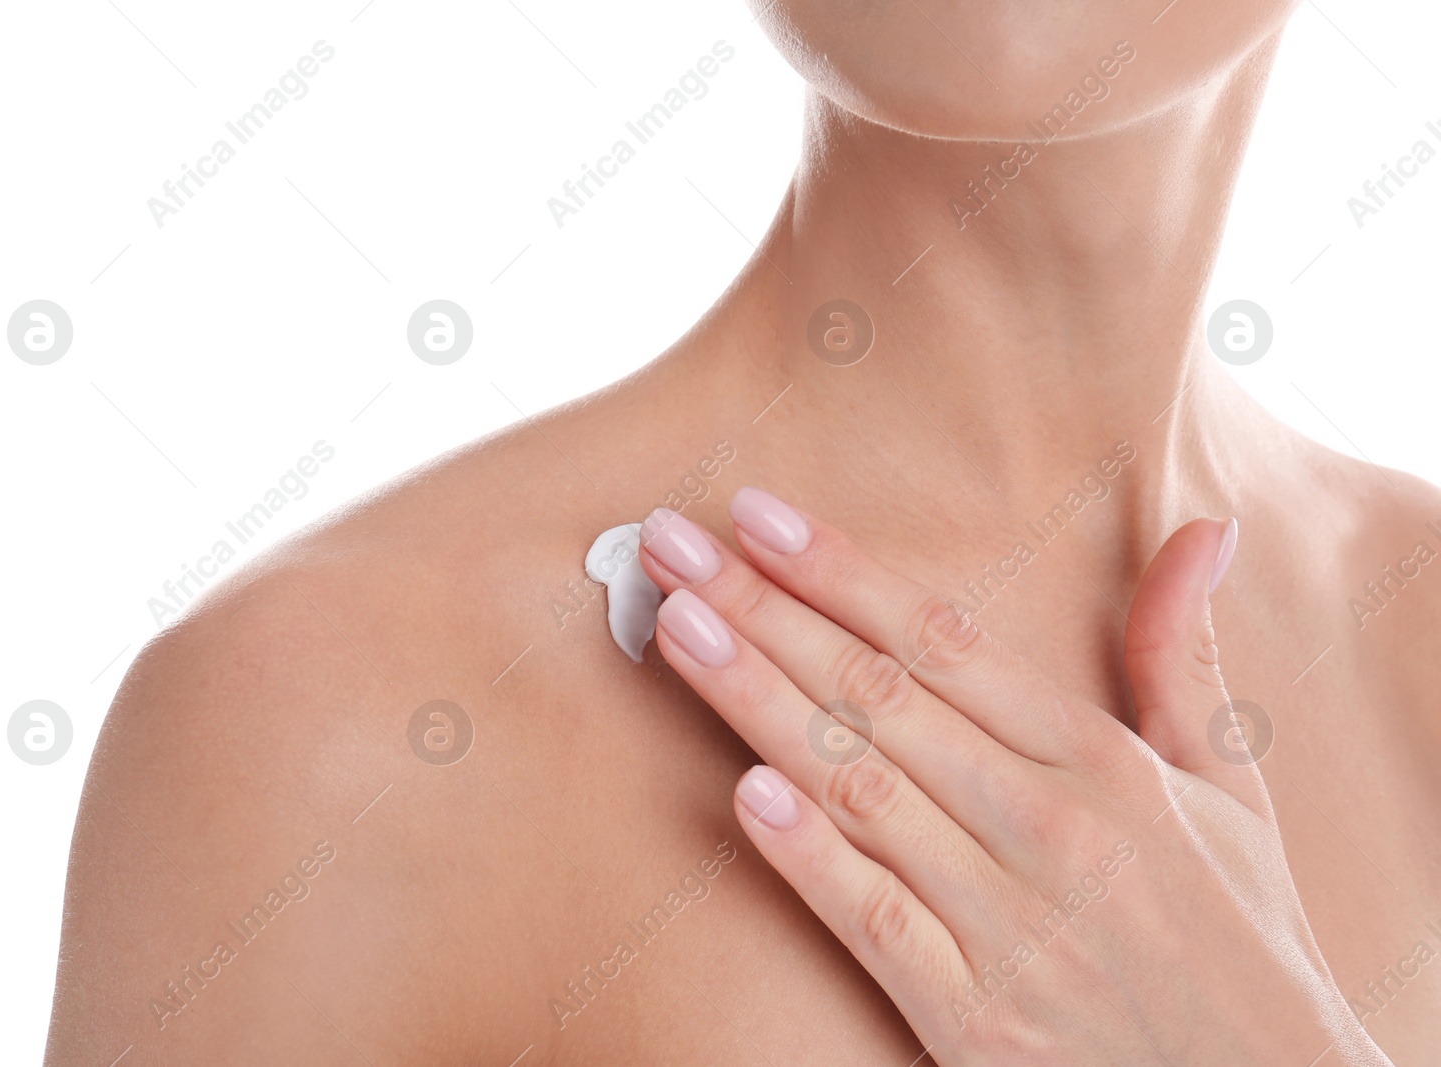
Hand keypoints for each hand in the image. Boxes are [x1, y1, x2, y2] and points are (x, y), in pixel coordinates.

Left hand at [637, 488, 1387, 1065]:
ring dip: (757, 703)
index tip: (758, 515)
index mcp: (1103, 763)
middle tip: (671, 546)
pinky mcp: (974, 1017)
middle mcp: (1051, 829)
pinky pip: (873, 920)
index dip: (841, 571)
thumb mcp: (1230, 789)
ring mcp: (1008, 926)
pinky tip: (742, 793)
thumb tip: (1203, 530)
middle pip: (878, 697)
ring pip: (859, 789)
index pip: (943, 641)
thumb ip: (1184, 658)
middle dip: (764, 611)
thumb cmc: (1237, 935)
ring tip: (678, 631)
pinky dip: (808, 856)